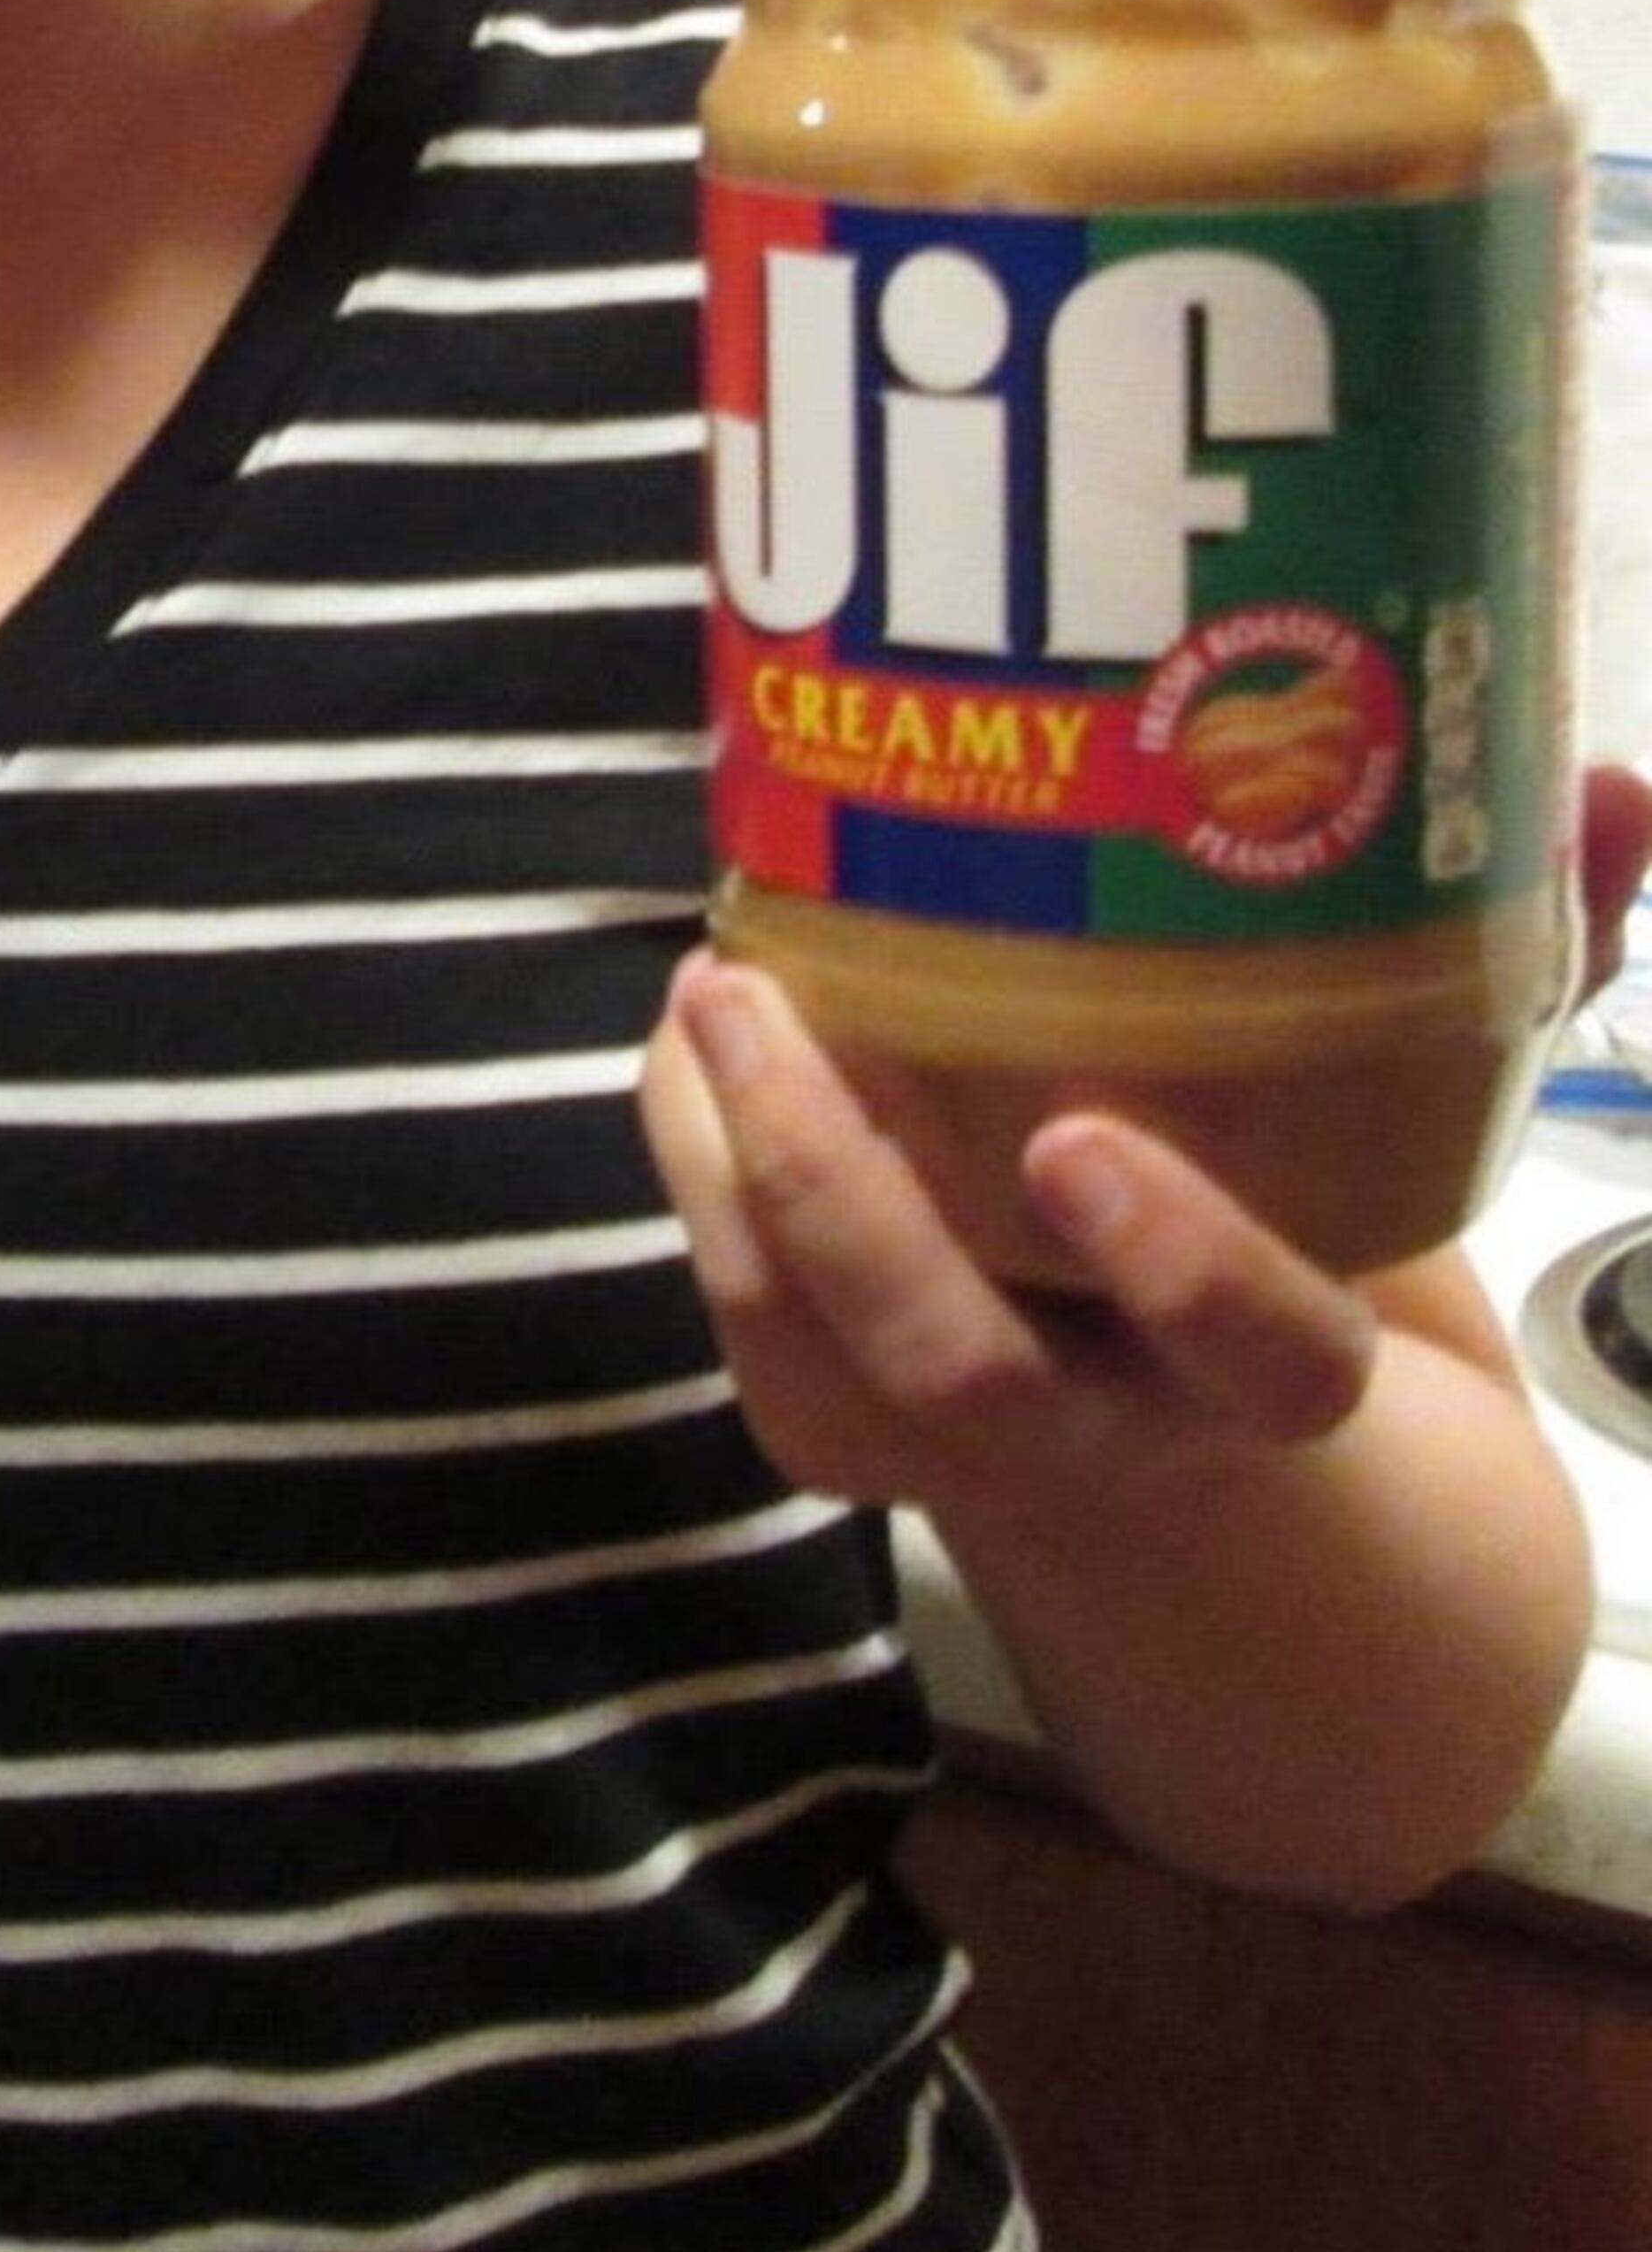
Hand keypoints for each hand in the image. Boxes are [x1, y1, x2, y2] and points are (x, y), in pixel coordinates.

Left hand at [643, 765, 1651, 1534]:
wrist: (1202, 1464)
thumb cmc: (1311, 1228)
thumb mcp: (1428, 1120)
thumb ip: (1527, 961)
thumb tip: (1611, 786)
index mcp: (1273, 1379)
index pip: (1258, 1355)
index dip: (1178, 1263)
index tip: (1086, 1141)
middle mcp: (1111, 1433)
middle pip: (958, 1369)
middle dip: (842, 1195)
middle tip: (764, 999)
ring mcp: (953, 1445)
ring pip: (810, 1352)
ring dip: (728, 1164)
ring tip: (706, 981)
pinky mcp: (839, 1421)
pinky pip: (743, 1318)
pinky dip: (696, 1168)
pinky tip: (690, 1027)